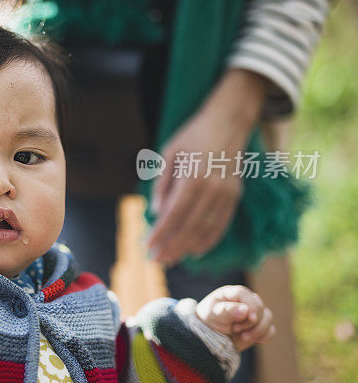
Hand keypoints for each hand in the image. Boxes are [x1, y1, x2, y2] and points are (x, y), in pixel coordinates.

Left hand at [146, 69, 268, 264]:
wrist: (229, 122)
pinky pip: (222, 223)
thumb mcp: (169, 152)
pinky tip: (195, 250)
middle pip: (190, 226)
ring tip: (171, 259)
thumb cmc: (193, 135)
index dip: (161, 233)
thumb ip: (162, 183)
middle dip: (172, 246)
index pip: (174, 214)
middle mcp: (212, 188)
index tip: (147, 246)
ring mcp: (227, 193)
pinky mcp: (235, 195)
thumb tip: (155, 212)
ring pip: (206, 228)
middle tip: (157, 260)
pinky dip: (208, 240)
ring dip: (187, 247)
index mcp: (193, 177)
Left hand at [196, 285, 274, 351]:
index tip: (250, 318)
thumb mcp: (213, 315)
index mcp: (231, 293)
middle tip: (235, 329)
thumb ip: (227, 311)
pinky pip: (271, 330)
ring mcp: (254, 313)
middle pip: (259, 306)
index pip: (244, 294)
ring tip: (243, 337)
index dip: (250, 305)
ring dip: (258, 330)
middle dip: (250, 321)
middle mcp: (245, 300)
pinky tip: (251, 339)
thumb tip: (246, 310)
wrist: (211, 338)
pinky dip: (264, 336)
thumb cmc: (210, 321)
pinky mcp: (259, 326)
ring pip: (268, 317)